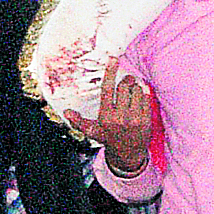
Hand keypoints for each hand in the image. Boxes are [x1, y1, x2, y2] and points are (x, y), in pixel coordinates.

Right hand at [64, 60, 151, 174]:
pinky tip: (140, 98)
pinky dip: (144, 94)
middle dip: (126, 80)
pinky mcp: (146, 119)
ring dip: (135, 88)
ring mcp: (135, 118)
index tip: (112, 59)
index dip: (110, 72)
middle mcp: (120, 117)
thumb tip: (66, 111)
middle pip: (124, 87)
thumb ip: (79, 121)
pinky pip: (146, 98)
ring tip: (132, 94)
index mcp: (106, 117)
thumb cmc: (109, 139)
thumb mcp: (93, 131)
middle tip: (127, 79)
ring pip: (137, 91)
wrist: (128, 155)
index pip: (107, 89)